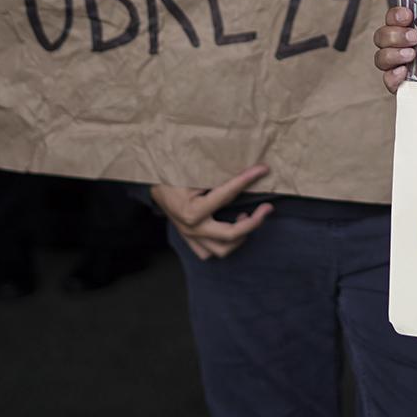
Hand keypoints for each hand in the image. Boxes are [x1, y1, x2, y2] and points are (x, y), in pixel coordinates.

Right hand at [151, 164, 272, 259]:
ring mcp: (189, 236)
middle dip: (254, 222)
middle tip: (267, 207)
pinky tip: (231, 227)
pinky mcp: (188, 238)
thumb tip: (247, 164)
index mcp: (192, 210)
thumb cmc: (171, 172)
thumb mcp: (193, 169)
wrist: (150, 183)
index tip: (263, 169)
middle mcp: (191, 228)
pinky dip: (223, 243)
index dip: (248, 179)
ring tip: (247, 217)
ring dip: (240, 237)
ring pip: (222, 250)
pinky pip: (208, 252)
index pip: (227, 194)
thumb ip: (218, 171)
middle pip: (231, 234)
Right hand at [373, 5, 416, 93]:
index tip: (408, 16)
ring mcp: (395, 65)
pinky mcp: (398, 83)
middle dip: (396, 34)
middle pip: (382, 35)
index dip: (396, 15)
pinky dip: (393, 75)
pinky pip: (387, 79)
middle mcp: (397, 46)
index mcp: (407, 30)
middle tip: (414, 37)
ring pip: (380, 57)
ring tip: (411, 55)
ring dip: (394, 54)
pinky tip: (404, 72)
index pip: (392, 17)